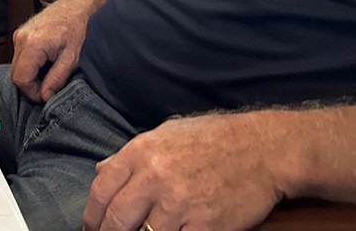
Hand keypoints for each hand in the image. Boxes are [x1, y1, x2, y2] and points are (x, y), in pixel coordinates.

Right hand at [9, 0, 100, 102]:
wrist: (75, 6)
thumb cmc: (77, 28)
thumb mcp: (71, 58)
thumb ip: (56, 79)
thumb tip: (45, 96)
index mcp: (33, 44)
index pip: (21, 79)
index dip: (33, 92)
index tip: (46, 95)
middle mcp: (21, 38)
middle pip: (16, 74)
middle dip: (31, 85)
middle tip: (49, 87)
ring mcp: (19, 35)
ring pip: (17, 66)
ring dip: (30, 75)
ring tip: (49, 73)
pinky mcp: (20, 34)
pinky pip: (19, 57)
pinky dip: (29, 65)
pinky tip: (45, 63)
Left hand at [82, 111, 283, 230]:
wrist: (262, 149)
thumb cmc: (214, 139)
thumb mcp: (166, 133)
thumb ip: (131, 155)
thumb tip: (100, 171)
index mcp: (142, 151)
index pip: (101, 190)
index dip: (92, 215)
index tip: (93, 226)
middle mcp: (156, 177)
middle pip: (116, 221)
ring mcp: (180, 204)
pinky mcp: (204, 227)